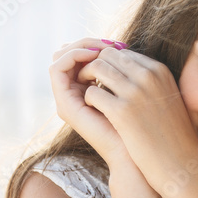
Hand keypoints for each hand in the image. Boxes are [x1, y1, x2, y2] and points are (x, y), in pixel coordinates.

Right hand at [49, 38, 132, 169]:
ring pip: (60, 57)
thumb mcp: (131, 90)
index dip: (96, 44)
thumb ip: (121, 71)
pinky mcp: (64, 104)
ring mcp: (66, 100)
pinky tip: (95, 55)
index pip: (80, 56)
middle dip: (87, 42)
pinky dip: (73, 56)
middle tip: (111, 42)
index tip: (121, 44)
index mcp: (88, 91)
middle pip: (67, 54)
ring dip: (80, 46)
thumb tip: (120, 45)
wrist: (134, 156)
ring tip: (102, 47)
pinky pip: (57, 68)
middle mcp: (73, 95)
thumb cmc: (140, 127)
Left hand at [77, 44, 197, 196]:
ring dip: (87, 79)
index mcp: (159, 71)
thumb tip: (132, 72)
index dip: (109, 63)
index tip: (103, 77)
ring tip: (88, 94)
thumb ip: (154, 81)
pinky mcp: (121, 112)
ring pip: (96, 68)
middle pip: (107, 55)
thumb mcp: (170, 98)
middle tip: (89, 81)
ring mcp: (134, 92)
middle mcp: (148, 76)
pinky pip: (92, 92)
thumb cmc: (173, 134)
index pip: (123, 53)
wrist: (178, 162)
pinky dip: (88, 99)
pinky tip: (92, 109)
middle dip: (94, 66)